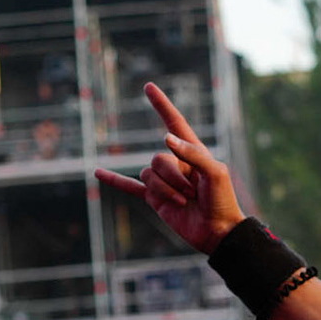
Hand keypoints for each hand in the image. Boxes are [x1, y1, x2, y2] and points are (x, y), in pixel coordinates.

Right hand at [95, 83, 245, 254]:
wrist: (217, 232)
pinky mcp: (155, 198)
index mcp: (192, 151)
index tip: (148, 87)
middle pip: (158, 159)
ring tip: (185, 202)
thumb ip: (193, 153)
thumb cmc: (222, 200)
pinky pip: (130, 187)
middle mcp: (176, 163)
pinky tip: (98, 173)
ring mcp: (164, 181)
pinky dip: (115, 180)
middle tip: (193, 192)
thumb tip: (165, 139)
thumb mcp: (216, 172)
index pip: (174, 122)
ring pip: (148, 175)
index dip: (162, 105)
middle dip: (174, 177)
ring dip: (166, 191)